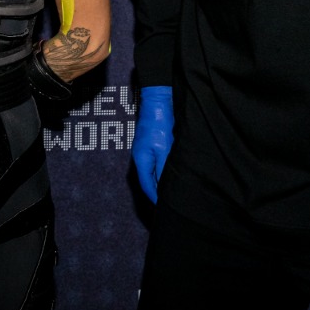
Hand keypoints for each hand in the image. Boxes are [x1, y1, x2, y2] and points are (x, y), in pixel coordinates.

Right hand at [132, 85, 173, 204]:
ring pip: (150, 172)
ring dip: (159, 182)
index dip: (155, 198)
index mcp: (141, 160)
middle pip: (147, 180)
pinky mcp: (150, 143)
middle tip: (168, 204)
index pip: (147, 186)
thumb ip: (163, 170)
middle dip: (156, 193)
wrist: (158, 100)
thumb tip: (164, 188)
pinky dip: (160, 172)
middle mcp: (140, 156)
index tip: (164, 209)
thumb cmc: (160, 124)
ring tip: (169, 192)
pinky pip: (154, 163)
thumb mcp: (165, 150)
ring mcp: (144, 149)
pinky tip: (169, 173)